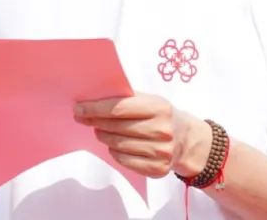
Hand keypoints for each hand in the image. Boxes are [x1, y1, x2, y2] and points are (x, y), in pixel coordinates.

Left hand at [74, 93, 210, 178]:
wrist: (187, 140)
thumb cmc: (161, 116)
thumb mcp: (151, 100)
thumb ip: (127, 97)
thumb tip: (94, 96)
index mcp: (158, 108)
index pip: (118, 108)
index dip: (95, 109)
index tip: (79, 108)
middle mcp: (161, 130)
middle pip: (116, 127)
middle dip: (95, 122)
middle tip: (84, 119)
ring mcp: (160, 151)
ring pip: (118, 145)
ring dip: (103, 137)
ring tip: (100, 131)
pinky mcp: (157, 168)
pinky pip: (125, 160)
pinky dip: (114, 152)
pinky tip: (114, 145)